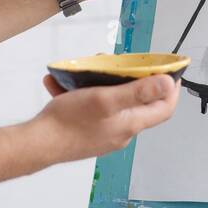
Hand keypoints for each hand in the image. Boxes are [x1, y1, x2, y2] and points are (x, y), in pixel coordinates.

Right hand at [32, 73, 179, 164]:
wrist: (36, 144)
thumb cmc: (69, 122)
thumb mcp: (106, 99)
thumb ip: (138, 92)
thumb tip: (168, 84)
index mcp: (130, 123)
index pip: (164, 108)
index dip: (171, 90)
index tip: (170, 72)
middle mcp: (121, 131)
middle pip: (137, 102)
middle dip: (130, 79)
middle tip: (118, 64)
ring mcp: (103, 132)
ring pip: (111, 102)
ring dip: (101, 83)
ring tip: (86, 70)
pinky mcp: (86, 132)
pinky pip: (89, 108)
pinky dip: (79, 93)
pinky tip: (61, 83)